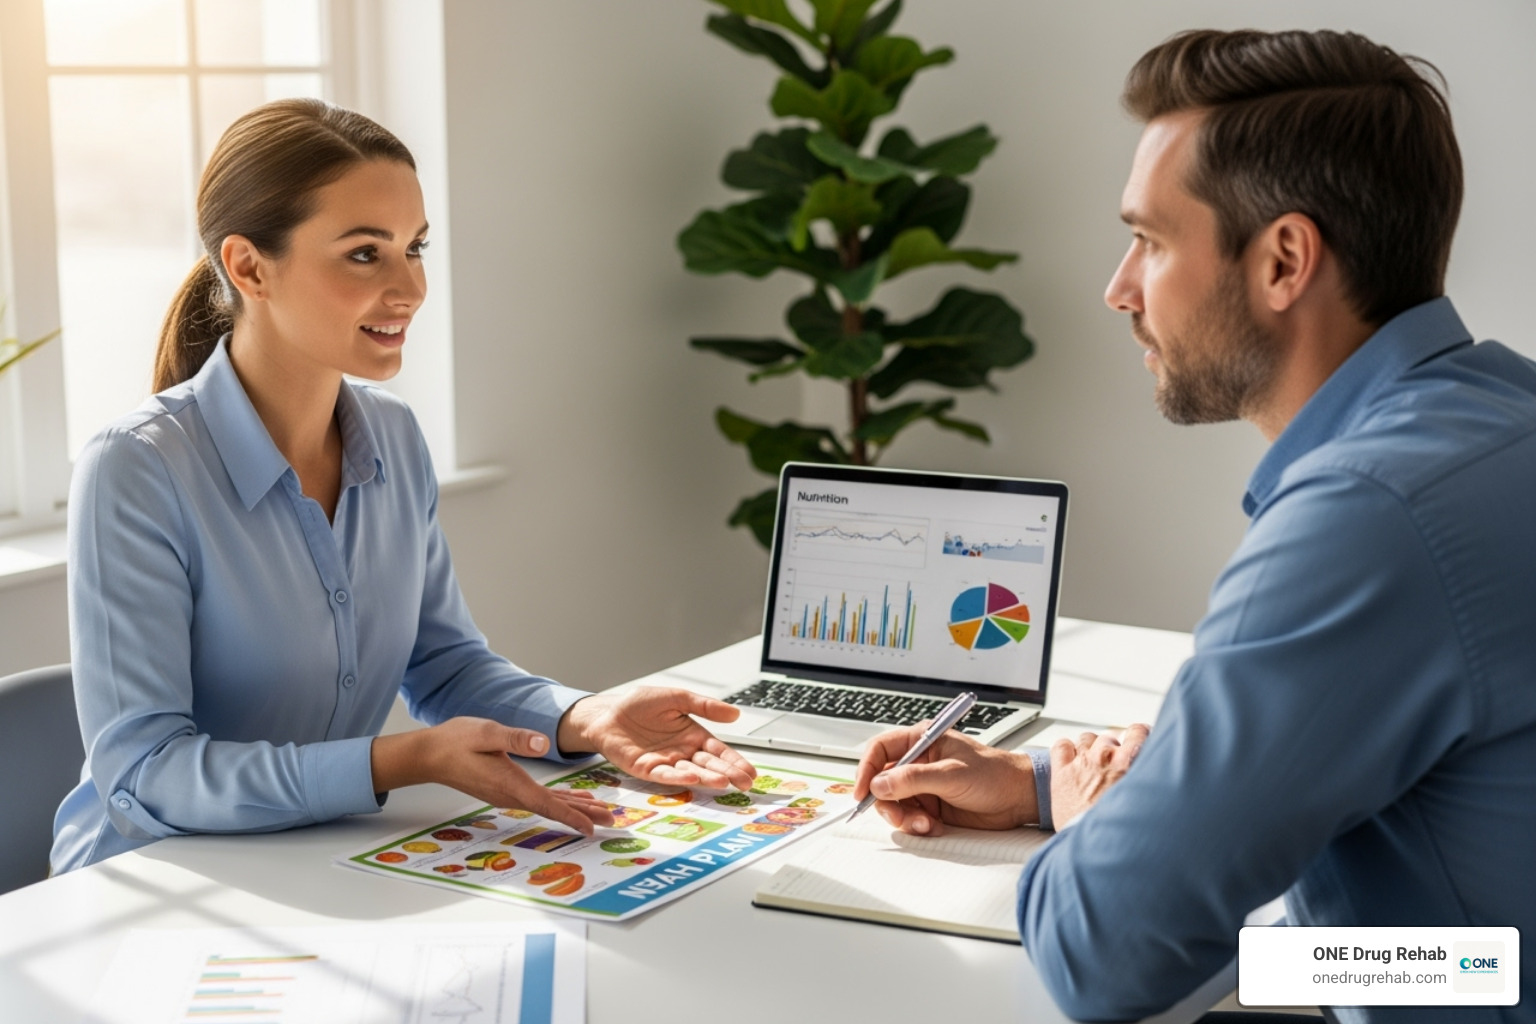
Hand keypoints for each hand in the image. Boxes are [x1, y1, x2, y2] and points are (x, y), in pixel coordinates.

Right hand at [370, 717, 614, 835]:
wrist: (431, 754)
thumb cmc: (456, 741)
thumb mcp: (486, 732)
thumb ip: (514, 738)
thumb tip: (541, 744)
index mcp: (510, 783)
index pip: (547, 803)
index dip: (571, 815)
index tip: (592, 827)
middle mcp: (511, 794)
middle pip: (553, 808)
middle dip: (583, 815)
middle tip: (611, 822)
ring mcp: (508, 793)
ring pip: (548, 804)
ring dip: (574, 809)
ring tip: (599, 813)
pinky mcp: (506, 788)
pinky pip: (538, 798)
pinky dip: (558, 800)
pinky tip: (571, 799)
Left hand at [556, 687, 756, 790]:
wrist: (608, 713)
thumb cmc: (640, 705)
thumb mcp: (677, 698)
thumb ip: (704, 706)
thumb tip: (735, 713)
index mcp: (693, 735)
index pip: (719, 751)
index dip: (735, 761)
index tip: (750, 772)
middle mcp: (682, 752)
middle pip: (709, 765)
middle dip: (729, 774)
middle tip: (745, 783)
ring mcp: (666, 762)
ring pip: (691, 772)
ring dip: (707, 778)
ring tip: (724, 782)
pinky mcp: (646, 769)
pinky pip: (665, 775)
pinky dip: (678, 777)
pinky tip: (692, 777)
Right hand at [853, 724, 1036, 835]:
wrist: (1018, 798)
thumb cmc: (994, 774)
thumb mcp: (952, 774)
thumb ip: (913, 779)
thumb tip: (880, 785)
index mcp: (923, 741)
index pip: (881, 750)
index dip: (867, 769)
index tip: (862, 792)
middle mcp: (919, 762)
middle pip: (883, 782)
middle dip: (888, 802)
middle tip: (900, 816)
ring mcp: (924, 786)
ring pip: (894, 803)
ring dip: (905, 817)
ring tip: (925, 823)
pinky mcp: (931, 806)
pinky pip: (909, 818)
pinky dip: (917, 825)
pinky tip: (933, 826)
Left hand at [1049, 725, 1149, 827]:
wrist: (1097, 847)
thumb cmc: (1122, 831)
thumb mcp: (1146, 802)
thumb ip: (1148, 782)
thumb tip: (1159, 779)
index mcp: (1129, 762)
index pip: (1137, 731)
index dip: (1138, 735)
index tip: (1137, 740)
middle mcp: (1105, 757)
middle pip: (1109, 737)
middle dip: (1112, 749)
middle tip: (1112, 767)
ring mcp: (1081, 763)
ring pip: (1086, 739)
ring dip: (1089, 748)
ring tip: (1091, 766)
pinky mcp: (1061, 772)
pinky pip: (1062, 746)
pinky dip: (1066, 751)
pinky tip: (1070, 762)